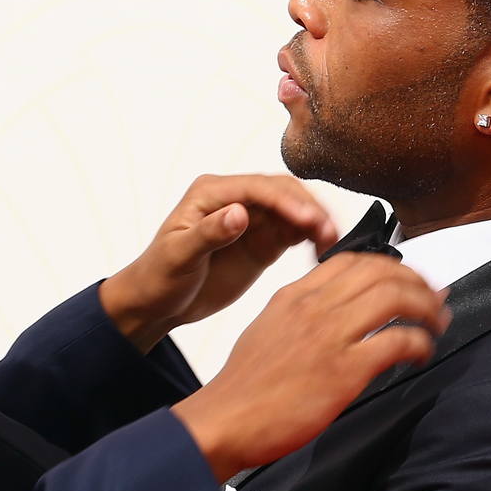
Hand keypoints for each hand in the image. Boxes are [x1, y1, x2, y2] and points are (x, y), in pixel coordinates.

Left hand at [99, 174, 342, 352]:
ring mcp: (252, 220)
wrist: (157, 302)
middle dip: (310, 208)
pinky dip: (312, 238)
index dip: (287, 201)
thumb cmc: (159, 275)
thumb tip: (240, 213)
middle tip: (330, 232)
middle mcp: (235, 199)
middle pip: (284, 193)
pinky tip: (324, 251)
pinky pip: (295, 233)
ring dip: (316, 222)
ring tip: (333, 242)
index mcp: (212, 193)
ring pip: (294, 211)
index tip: (309, 220)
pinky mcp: (263, 242)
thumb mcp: (177, 256)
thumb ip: (208, 234)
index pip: (258, 188)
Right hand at [173, 254, 449, 481]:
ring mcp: (330, 336)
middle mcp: (314, 307)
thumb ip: (301, 315)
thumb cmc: (244, 387)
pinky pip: (398, 341)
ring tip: (437, 323)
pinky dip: (421, 343)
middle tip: (435, 300)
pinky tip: (423, 354)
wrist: (225, 420)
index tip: (407, 280)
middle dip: (419, 283)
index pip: (353, 260)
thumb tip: (337, 315)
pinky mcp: (345, 370)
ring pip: (395, 297)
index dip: (391, 266)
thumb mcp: (268, 330)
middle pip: (382, 272)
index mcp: (295, 295)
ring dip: (427, 308)